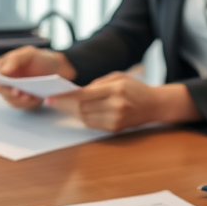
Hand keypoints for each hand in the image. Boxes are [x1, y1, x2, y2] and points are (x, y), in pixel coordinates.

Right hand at [0, 47, 74, 110]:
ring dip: (20, 100)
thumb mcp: (29, 53)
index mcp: (4, 66)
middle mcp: (6, 80)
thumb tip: (2, 71)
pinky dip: (28, 104)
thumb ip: (15, 59)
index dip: (0, 82)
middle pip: (2, 90)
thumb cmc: (42, 59)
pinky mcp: (23, 100)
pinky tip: (36, 99)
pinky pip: (22, 106)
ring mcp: (14, 91)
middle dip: (11, 93)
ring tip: (30, 97)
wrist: (59, 69)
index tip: (9, 85)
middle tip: (20, 93)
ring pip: (11, 100)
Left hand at [48, 73, 198, 131]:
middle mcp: (116, 105)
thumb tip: (75, 92)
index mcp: (116, 89)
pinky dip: (82, 118)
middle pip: (82, 108)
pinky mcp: (116, 128)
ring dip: (71, 113)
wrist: (155, 105)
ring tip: (61, 106)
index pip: (84, 95)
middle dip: (64, 106)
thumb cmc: (134, 88)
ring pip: (85, 118)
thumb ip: (97, 84)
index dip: (65, 97)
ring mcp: (116, 119)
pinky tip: (75, 112)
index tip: (52, 97)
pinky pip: (92, 124)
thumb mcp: (118, 77)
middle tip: (51, 102)